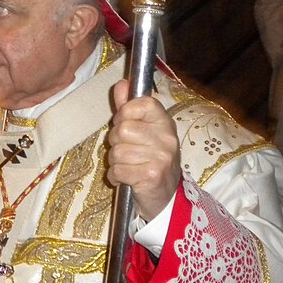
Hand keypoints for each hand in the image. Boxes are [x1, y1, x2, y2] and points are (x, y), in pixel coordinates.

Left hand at [107, 80, 180, 220]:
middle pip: (123, 129)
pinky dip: (116, 177)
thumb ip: (129, 108)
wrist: (166, 198)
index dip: (126, 112)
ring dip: (116, 162)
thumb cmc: (150, 159)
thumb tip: (121, 84)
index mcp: (165, 122)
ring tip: (128, 166)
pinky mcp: (151, 177)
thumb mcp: (143, 131)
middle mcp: (167, 138)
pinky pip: (118, 170)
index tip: (125, 123)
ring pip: (117, 152)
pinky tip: (126, 179)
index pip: (143, 103)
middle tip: (126, 150)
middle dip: (116, 142)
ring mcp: (161, 158)